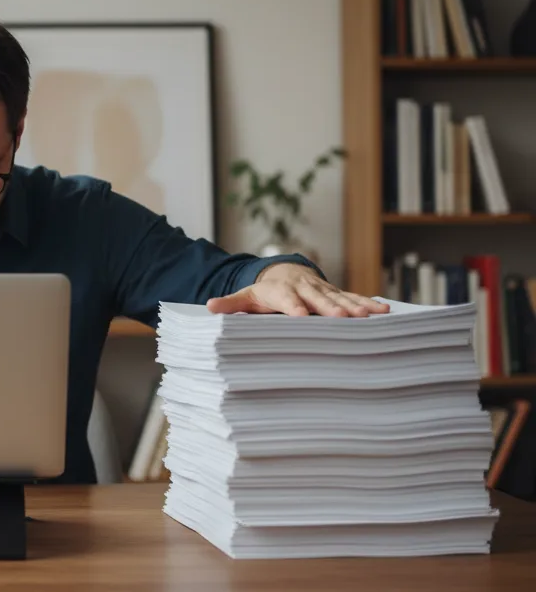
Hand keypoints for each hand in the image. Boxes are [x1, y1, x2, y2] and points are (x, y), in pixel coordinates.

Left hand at [205, 263, 388, 317]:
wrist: (283, 273)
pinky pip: (353, 297)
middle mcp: (304, 289)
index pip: (286, 300)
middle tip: (343, 318)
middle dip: (330, 308)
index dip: (293, 307)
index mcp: (281, 291)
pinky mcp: (335, 293)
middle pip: (317, 299)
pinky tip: (383, 310)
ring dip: (355, 307)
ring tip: (370, 316)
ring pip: (339, 298)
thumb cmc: (263, 291)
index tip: (300, 316)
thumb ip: (230, 304)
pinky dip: (367, 303)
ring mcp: (322, 290)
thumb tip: (209, 306)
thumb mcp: (245, 297)